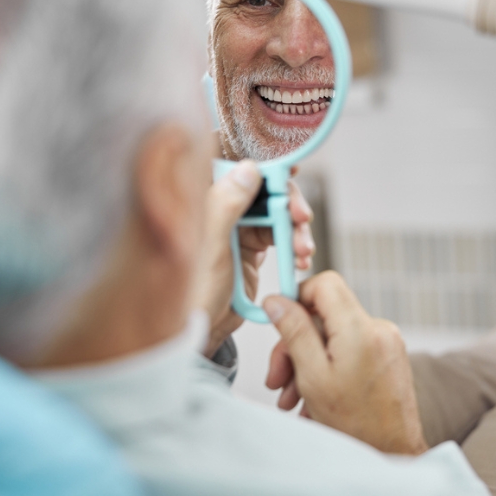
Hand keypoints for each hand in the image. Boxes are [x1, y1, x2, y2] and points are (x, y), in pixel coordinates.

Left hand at [196, 161, 313, 357]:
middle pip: (261, 188)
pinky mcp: (249, 249)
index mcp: (203, 200)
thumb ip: (226, 205)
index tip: (289, 167)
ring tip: (303, 252)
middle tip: (302, 219)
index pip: (233, 166)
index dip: (261, 161)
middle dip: (287, 202)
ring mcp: (236, 229)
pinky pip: (278, 237)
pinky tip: (300, 260)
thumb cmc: (191, 293)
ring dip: (295, 229)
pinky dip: (293, 245)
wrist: (199, 333)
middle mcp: (219, 209)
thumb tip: (249, 168)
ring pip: (274, 213)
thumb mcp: (210, 247)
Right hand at [264, 271, 426, 455]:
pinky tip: (313, 400)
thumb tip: (276, 301)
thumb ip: (294, 332)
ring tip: (292, 398)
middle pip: (324, 314)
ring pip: (333, 336)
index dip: (297, 297)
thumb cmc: (357, 425)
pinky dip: (327, 369)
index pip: (325, 283)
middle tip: (277, 377)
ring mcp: (386, 342)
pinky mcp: (388, 356)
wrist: (395, 455)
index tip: (279, 319)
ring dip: (307, 363)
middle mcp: (378, 329)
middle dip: (295, 344)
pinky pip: (348, 350)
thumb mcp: (313, 376)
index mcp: (360, 329)